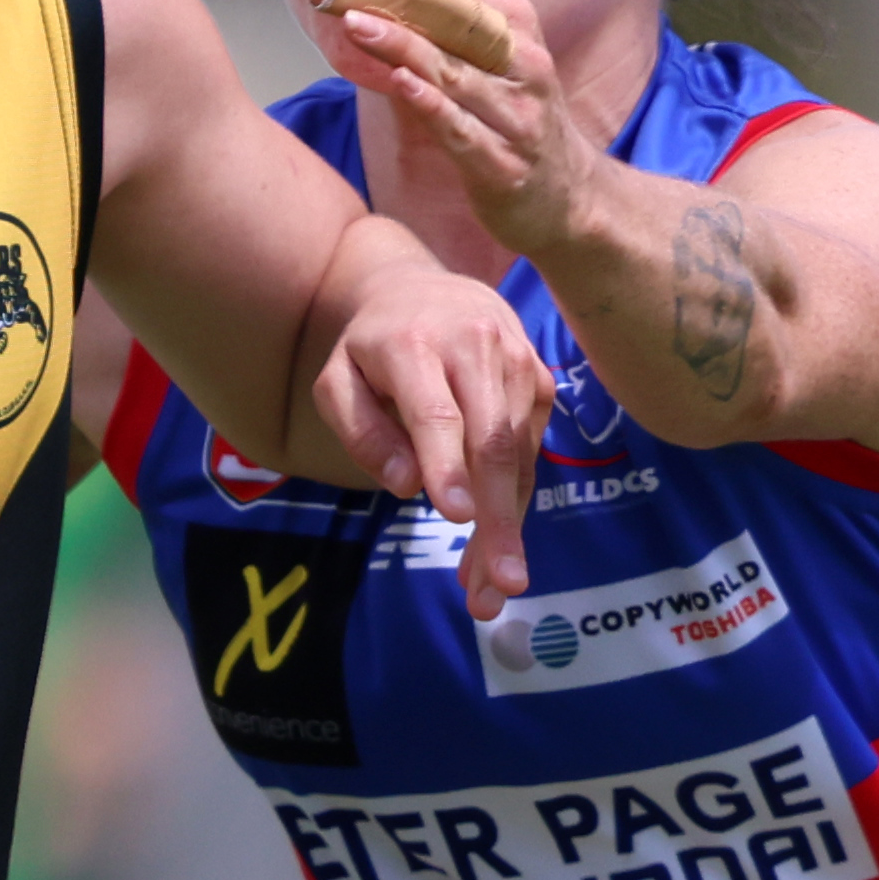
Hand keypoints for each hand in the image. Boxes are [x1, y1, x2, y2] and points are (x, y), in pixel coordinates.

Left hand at [306, 258, 555, 619]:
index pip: (437, 413)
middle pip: (494, 443)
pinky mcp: (540, 381)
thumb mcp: (338, 381)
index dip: (448, 465)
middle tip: (502, 585)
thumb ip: (361, 432)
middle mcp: (476, 347)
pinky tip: (495, 547)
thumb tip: (406, 487)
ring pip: (519, 457)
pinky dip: (516, 504)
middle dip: (500, 518)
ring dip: (508, 528)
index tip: (457, 516)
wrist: (428, 290)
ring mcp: (518, 362)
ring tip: (490, 590)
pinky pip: (531, 453)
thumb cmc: (372, 347)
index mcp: (414, 344)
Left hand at [310, 0, 589, 253]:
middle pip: (458, 25)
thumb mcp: (496, 51)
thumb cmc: (516, 115)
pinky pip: (465, 131)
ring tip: (356, 26)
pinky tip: (399, 84)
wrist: (566, 198)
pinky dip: (432, 105)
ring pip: (458, 75)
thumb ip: (463, 0)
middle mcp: (527, 67)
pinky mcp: (507, 167)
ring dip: (404, 48)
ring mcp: (520, 118)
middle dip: (399, 2)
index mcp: (520, 29)